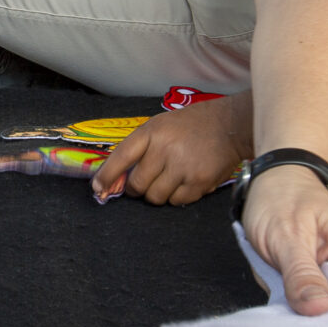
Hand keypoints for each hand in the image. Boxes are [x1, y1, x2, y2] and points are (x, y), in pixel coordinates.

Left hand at [91, 95, 249, 205]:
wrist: (229, 125)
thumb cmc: (191, 125)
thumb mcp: (161, 125)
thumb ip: (140, 147)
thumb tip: (119, 176)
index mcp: (152, 132)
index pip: (122, 157)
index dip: (107, 175)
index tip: (98, 188)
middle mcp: (164, 150)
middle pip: (137, 185)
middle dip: (137, 188)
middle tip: (144, 183)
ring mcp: (182, 167)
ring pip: (156, 197)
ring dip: (158, 193)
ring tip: (168, 179)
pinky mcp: (198, 182)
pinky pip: (176, 201)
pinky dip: (177, 196)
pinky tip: (185, 182)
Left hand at [239, 163, 327, 315]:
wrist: (275, 180)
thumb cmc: (281, 199)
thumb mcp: (285, 235)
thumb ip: (301, 274)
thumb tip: (320, 310)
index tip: (301, 319)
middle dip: (317, 315)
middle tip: (287, 305)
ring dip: (307, 309)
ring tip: (285, 294)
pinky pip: (324, 305)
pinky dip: (303, 304)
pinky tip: (288, 295)